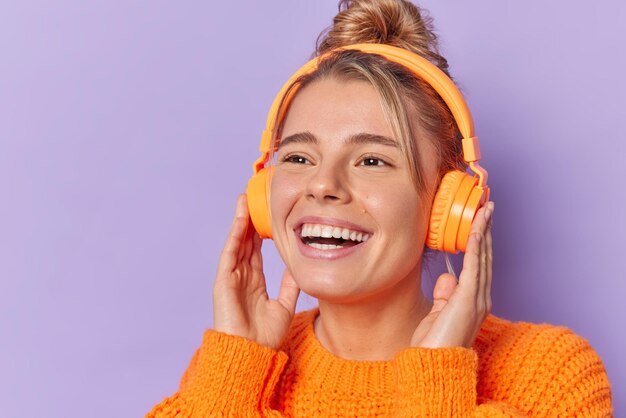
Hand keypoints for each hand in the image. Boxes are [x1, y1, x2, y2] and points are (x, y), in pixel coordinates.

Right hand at [212, 194, 300, 348]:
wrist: (250, 353)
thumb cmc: (264, 337)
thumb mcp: (283, 306)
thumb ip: (289, 286)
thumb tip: (297, 268)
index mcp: (254, 282)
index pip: (256, 251)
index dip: (260, 232)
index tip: (267, 215)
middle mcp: (241, 276)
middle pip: (245, 242)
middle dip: (250, 220)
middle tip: (255, 199)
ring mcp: (231, 277)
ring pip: (237, 242)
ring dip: (241, 220)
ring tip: (245, 199)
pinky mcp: (224, 279)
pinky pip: (230, 251)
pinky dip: (236, 234)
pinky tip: (242, 218)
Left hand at [410, 201, 493, 347]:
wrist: (434, 366)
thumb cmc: (433, 344)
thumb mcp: (438, 313)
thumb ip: (445, 295)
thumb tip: (448, 277)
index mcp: (473, 299)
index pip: (478, 263)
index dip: (480, 240)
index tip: (479, 220)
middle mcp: (480, 297)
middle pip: (484, 256)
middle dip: (485, 229)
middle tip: (487, 205)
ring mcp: (477, 299)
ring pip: (482, 257)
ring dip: (483, 231)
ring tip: (485, 210)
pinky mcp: (468, 300)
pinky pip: (473, 267)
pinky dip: (475, 247)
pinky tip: (476, 230)